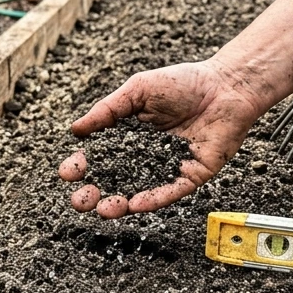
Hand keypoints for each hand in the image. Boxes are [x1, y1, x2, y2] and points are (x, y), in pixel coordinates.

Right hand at [60, 60, 264, 216]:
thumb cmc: (182, 83)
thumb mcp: (138, 90)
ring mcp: (167, 168)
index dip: (82, 166)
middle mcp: (145, 156)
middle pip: (114, 180)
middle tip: (80, 200)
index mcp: (128, 135)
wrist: (225, 86)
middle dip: (94, 193)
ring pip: (139, 191)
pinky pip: (170, 192)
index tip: (68, 173)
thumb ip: (108, 110)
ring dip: (119, 203)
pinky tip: (134, 204)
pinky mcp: (191, 176)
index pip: (99, 156)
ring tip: (102, 209)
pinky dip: (152, 199)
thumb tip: (76, 130)